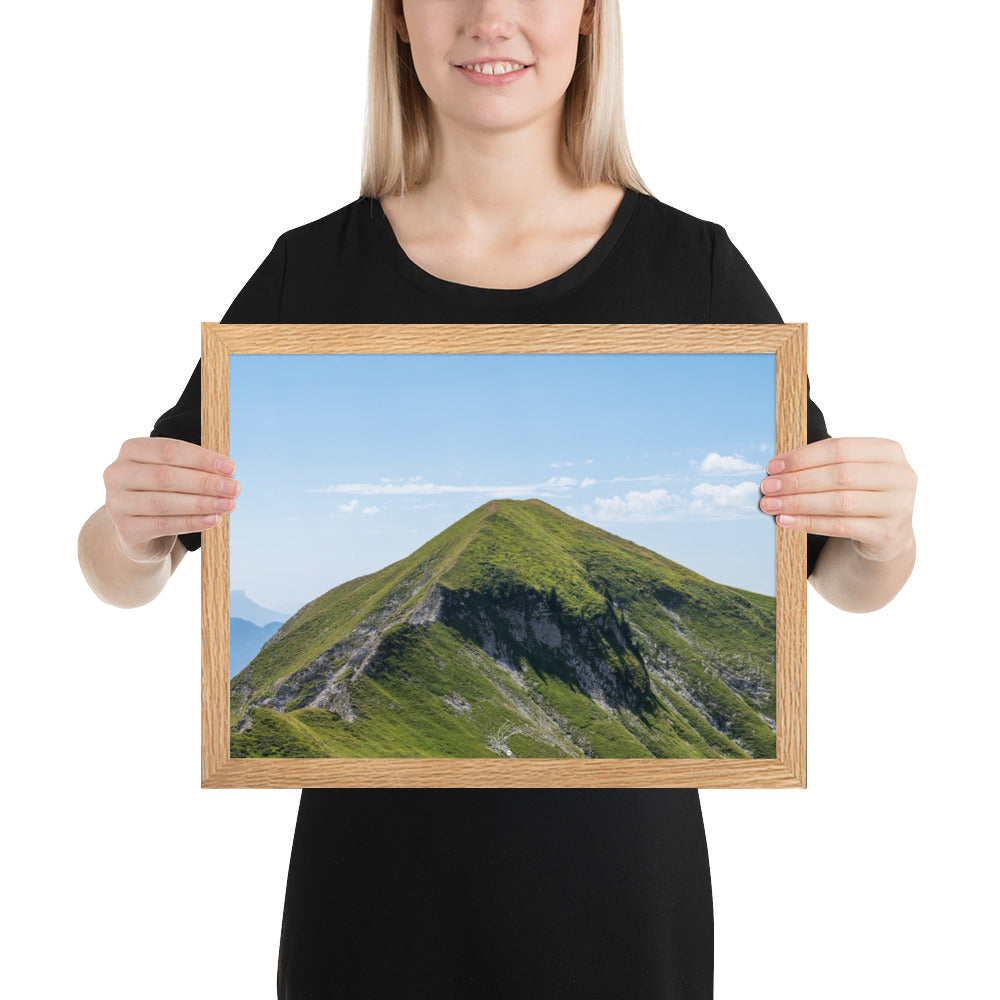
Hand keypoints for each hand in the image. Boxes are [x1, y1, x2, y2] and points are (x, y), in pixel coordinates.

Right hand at [103, 437, 239, 562]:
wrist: (141, 532)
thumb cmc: (163, 493)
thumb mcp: (175, 474)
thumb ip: (195, 468)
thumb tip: (228, 472)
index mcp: (131, 450)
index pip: (169, 450)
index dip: (202, 458)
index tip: (230, 467)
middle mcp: (117, 474)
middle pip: (166, 476)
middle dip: (205, 482)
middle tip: (233, 488)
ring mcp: (117, 502)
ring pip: (164, 502)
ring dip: (202, 503)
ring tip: (228, 505)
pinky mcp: (126, 529)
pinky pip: (164, 525)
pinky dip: (192, 522)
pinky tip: (214, 520)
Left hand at [759, 437, 916, 561]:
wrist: (888, 535)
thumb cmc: (861, 495)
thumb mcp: (853, 472)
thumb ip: (824, 464)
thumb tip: (776, 468)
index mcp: (889, 451)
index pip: (840, 448)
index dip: (803, 457)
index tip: (773, 466)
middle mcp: (900, 476)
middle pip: (839, 475)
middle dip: (797, 481)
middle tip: (767, 487)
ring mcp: (899, 506)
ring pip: (839, 502)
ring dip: (798, 503)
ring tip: (771, 505)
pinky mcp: (889, 533)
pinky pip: (840, 526)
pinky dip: (809, 523)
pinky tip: (786, 521)